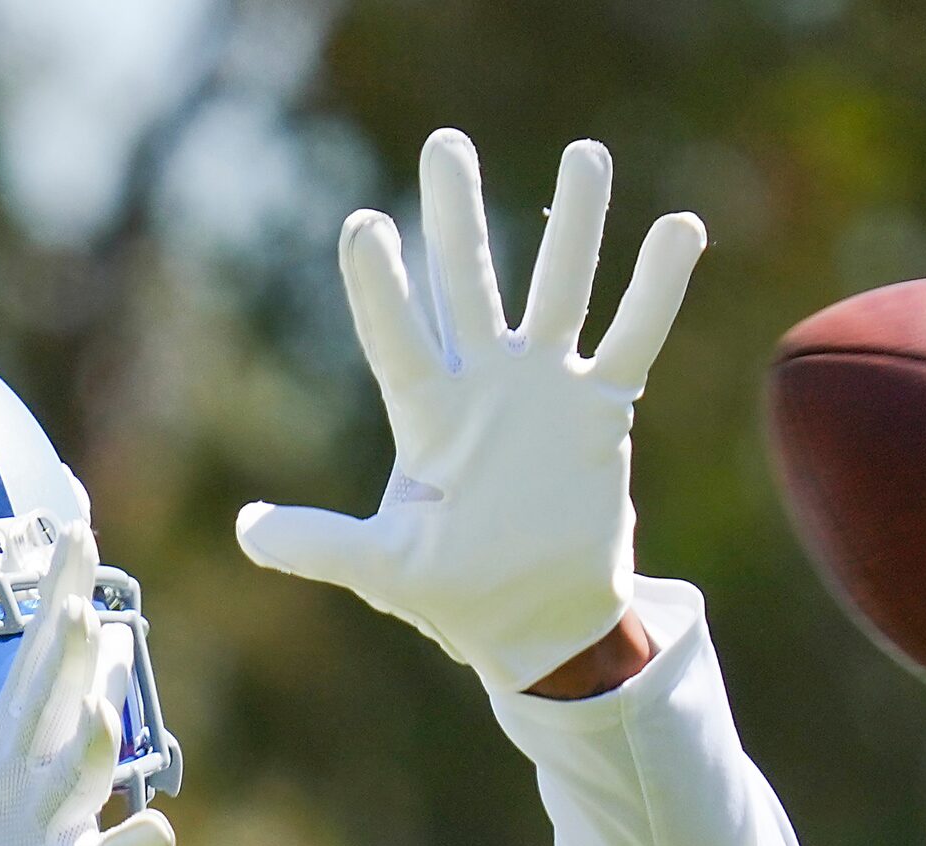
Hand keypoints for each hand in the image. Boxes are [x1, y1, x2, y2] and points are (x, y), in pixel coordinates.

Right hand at [0, 522, 173, 845]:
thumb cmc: (5, 843)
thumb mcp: (48, 761)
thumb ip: (84, 699)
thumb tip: (115, 636)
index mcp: (23, 740)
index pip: (47, 656)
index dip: (62, 595)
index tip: (78, 533)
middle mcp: (25, 774)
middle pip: (49, 698)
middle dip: (63, 642)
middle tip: (77, 583)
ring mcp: (36, 828)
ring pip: (70, 772)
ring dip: (86, 733)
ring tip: (98, 697)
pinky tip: (161, 834)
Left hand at [235, 130, 704, 694]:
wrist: (537, 620)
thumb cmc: (455, 593)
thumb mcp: (383, 569)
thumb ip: (320, 545)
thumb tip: (245, 531)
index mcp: (426, 415)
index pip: (397, 337)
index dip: (381, 288)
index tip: (365, 225)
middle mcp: (483, 384)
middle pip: (468, 284)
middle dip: (457, 217)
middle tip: (445, 146)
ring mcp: (544, 388)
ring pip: (559, 289)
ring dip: (575, 224)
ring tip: (585, 153)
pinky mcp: (602, 408)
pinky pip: (633, 336)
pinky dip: (656, 287)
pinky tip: (680, 228)